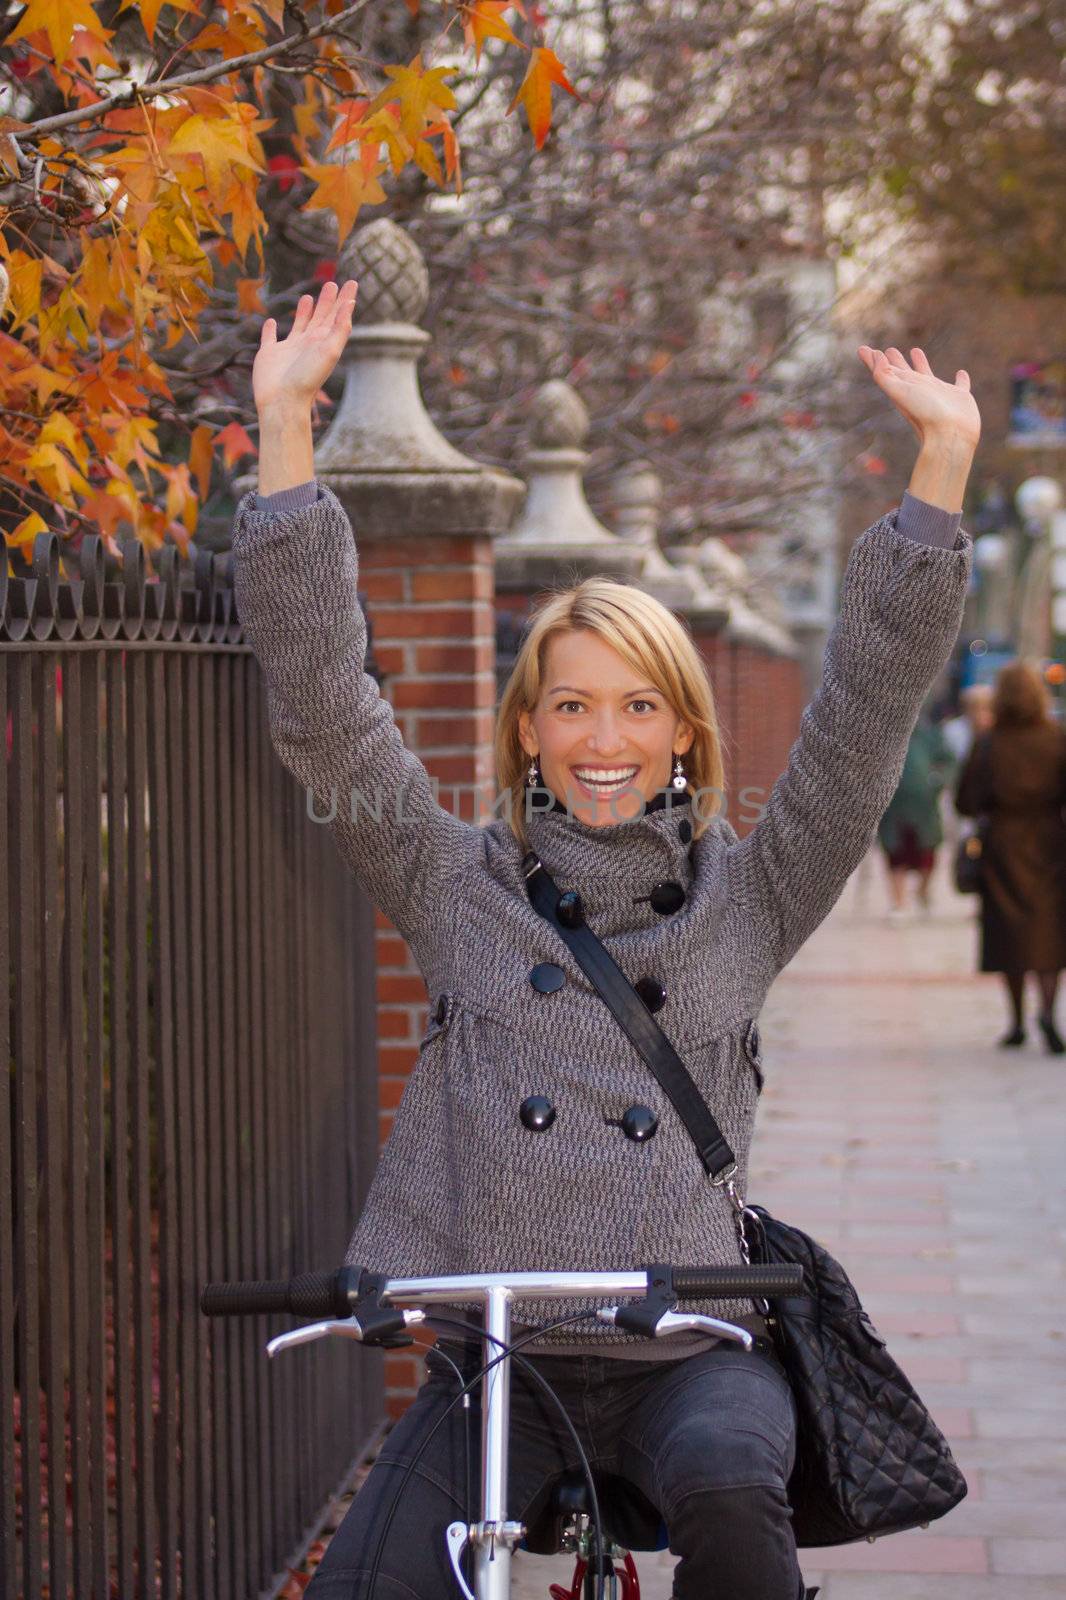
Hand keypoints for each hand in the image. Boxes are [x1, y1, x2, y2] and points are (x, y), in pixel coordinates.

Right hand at [253, 278, 357, 413]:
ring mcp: (289, 349)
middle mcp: (308, 344)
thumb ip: (340, 328)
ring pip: (298, 325)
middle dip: (327, 301)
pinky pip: (270, 338)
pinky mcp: (269, 354)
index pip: (337, 315)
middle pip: (320, 317)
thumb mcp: (330, 351)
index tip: (351, 283)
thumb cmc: (308, 378)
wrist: (283, 401)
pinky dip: (270, 330)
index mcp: (323, 342)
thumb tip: (350, 303)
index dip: (344, 299)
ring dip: (304, 312)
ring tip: (307, 297)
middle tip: (331, 284)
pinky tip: (271, 322)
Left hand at [857, 345, 980, 450]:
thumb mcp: (898, 392)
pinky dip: (961, 379)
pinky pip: (960, 385)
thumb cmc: (925, 414)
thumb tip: (876, 355)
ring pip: (927, 375)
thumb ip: (883, 375)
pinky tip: (961, 373)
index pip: (884, 371)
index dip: (873, 361)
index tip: (862, 349)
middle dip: (894, 361)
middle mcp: (919, 390)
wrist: (949, 435)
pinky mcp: (959, 398)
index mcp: (903, 389)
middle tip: (888, 350)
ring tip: (915, 350)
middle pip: (903, 371)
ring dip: (920, 363)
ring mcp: (939, 394)